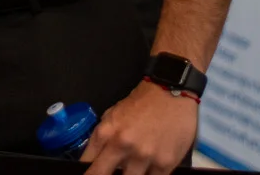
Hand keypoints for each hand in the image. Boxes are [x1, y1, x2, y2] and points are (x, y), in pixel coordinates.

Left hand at [82, 80, 197, 174]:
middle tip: (107, 173)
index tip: (89, 173)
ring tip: (131, 168)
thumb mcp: (113, 114)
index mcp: (106, 133)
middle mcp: (123, 146)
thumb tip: (94, 157)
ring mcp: (145, 157)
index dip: (87, 172)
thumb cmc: (142, 102)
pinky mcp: (165, 163)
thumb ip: (104, 137)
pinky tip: (147, 170)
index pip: (88, 162)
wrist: (172, 93)